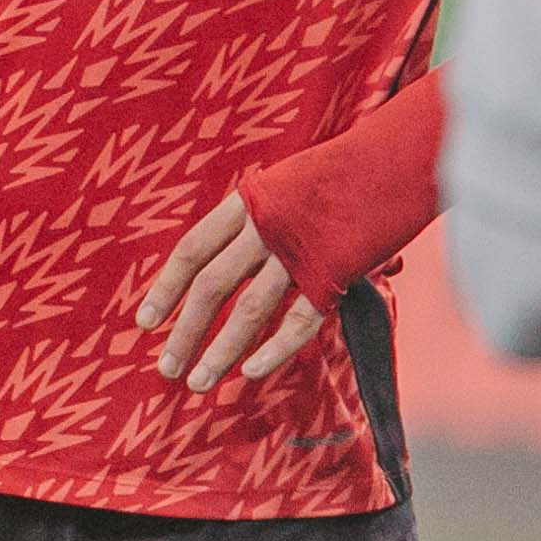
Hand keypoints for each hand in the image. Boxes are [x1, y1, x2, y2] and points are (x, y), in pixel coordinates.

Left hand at [134, 191, 328, 391]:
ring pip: (250, 309)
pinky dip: (274, 349)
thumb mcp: (284, 184)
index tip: (144, 322)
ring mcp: (300, 251)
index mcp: (248, 202)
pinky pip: (299, 320)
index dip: (166, 287)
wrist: (396, 158)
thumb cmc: (339, 175)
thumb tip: (223, 260)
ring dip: (221, 350)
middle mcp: (266, 226)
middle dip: (185, 330)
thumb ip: (256, 220)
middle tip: (166, 368)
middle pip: (213, 285)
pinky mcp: (335, 273)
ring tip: (198, 382)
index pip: (193, 249)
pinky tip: (251, 372)